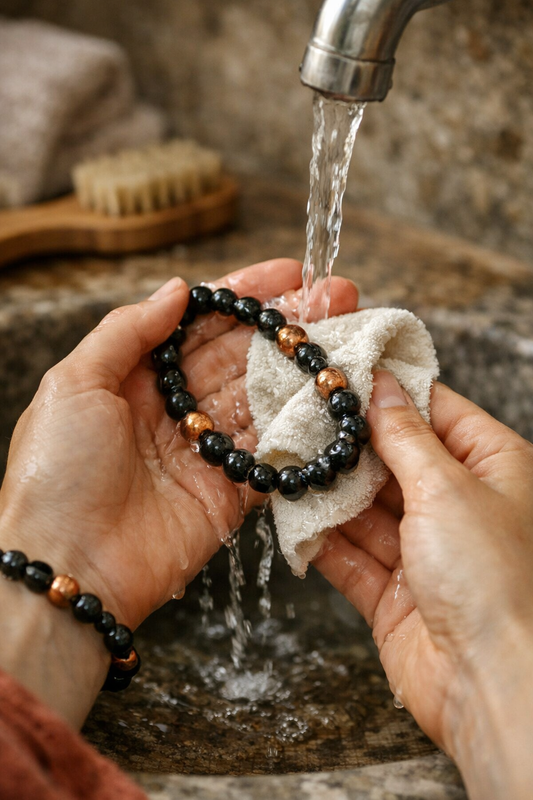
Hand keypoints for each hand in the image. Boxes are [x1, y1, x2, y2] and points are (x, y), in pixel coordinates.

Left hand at [0, 259, 358, 724]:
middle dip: (290, 324)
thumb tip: (178, 288)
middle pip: (242, 355)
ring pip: (265, 398)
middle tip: (340, 297)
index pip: (202, 323)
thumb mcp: (74, 384)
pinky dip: (303, 429)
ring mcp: (206, 451)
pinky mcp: (229, 494)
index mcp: (138, 378)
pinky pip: (272, 455)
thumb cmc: (56, 471)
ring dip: (305, 368)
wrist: (68, 567)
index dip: (246, 294)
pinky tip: (334, 398)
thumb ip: (127, 330)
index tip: (291, 274)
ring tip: (350, 338)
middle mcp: (176, 409)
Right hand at [314, 371, 532, 799]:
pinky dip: (323, 540)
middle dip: (350, 444)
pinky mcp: (395, 593)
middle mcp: (460, 506)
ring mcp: (426, 552)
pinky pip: (352, 556)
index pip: (438, 412)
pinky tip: (294, 518)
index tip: (346, 371)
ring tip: (289, 461)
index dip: (392, 391)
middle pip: (395, 459)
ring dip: (330, 491)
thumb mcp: (445, 486)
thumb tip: (380, 387)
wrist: (491, 685)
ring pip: (367, 508)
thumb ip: (404, 436)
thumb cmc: (493, 580)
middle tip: (302, 416)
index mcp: (493, 469)